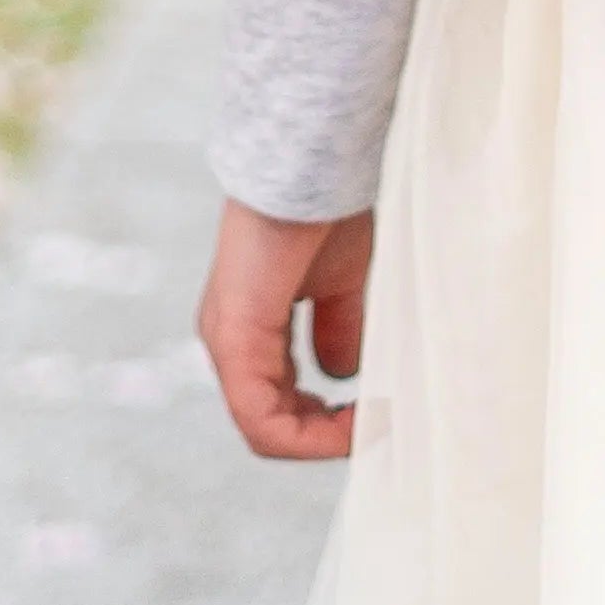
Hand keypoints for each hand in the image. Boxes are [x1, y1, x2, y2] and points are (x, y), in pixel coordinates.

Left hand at [197, 199, 372, 461]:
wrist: (311, 164)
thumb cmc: (326, 209)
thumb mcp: (339, 283)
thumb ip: (338, 328)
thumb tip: (344, 374)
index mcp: (251, 328)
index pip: (279, 403)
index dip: (329, 422)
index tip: (378, 412)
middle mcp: (230, 342)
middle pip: (272, 423)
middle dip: (328, 435)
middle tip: (377, 425)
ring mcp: (227, 344)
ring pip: (265, 429)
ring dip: (322, 439)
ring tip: (369, 426)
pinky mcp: (234, 341)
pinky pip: (261, 419)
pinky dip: (310, 434)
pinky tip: (355, 419)